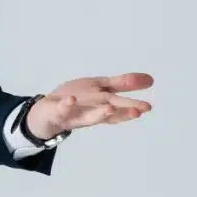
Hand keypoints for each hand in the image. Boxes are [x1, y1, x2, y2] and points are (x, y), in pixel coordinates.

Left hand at [25, 72, 153, 140]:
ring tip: (110, 109)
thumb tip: (150, 79)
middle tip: (140, 110)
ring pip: (88, 117)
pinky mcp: (56, 113)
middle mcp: (90, 112)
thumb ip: (123, 84)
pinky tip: (72, 100)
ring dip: (99, 113)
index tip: (147, 107)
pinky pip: (61, 110)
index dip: (132, 106)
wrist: (45, 115)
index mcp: (101, 106)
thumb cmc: (77, 102)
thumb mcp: (100, 88)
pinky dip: (67, 106)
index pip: (118, 105)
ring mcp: (73, 114)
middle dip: (123, 111)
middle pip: (108, 110)